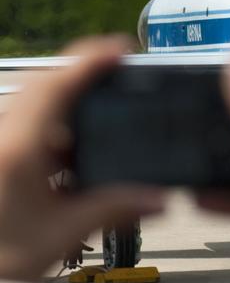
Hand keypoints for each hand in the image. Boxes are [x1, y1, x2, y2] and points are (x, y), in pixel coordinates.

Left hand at [0, 37, 164, 281]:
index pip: (57, 83)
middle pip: (45, 89)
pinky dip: (51, 138)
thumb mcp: (62, 234)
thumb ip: (115, 209)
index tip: (122, 48)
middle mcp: (2, 139)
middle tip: (119, 76)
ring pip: (32, 114)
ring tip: (100, 130)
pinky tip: (69, 164)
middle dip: (82, 80)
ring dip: (67, 115)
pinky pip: (23, 136)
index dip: (91, 59)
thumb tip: (161, 198)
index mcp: (19, 146)